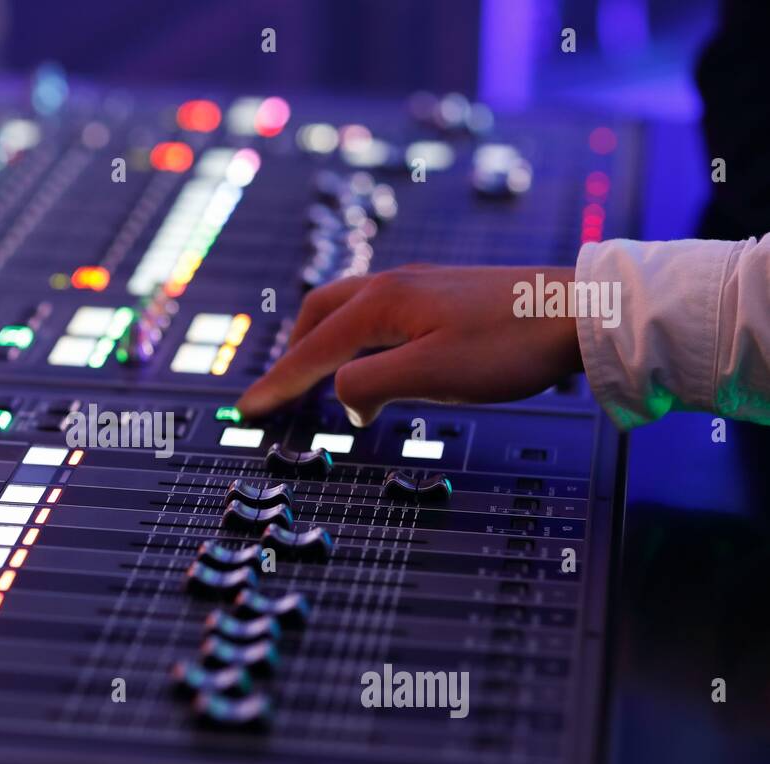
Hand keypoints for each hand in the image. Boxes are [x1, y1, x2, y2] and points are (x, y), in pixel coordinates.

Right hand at [236, 264, 583, 424]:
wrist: (583, 311)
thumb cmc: (512, 343)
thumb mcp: (431, 375)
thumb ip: (369, 385)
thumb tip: (340, 397)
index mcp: (382, 304)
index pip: (312, 350)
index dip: (278, 384)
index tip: (248, 410)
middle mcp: (393, 285)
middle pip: (319, 314)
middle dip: (293, 352)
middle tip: (279, 390)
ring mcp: (420, 285)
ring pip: (349, 309)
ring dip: (324, 342)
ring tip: (321, 377)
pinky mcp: (445, 295)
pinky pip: (379, 312)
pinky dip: (358, 338)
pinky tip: (377, 360)